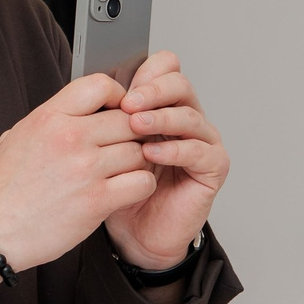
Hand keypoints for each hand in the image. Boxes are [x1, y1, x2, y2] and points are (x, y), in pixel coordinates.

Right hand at [0, 74, 156, 287]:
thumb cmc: (3, 188)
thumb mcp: (17, 136)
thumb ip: (50, 119)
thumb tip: (77, 109)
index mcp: (49, 117)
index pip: (100, 85)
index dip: (117, 97)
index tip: (116, 112)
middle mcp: (69, 137)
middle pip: (128, 120)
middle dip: (131, 133)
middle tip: (122, 148)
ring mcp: (84, 169)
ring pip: (139, 151)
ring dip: (136, 162)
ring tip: (121, 172)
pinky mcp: (97, 200)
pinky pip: (142, 182)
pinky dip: (140, 186)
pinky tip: (124, 191)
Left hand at [109, 53, 228, 272]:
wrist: (134, 234)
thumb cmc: (119, 188)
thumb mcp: (105, 146)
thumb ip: (106, 116)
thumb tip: (90, 85)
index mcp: (162, 106)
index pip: (165, 70)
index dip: (146, 73)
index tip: (119, 87)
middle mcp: (186, 119)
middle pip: (180, 85)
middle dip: (153, 90)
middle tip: (129, 103)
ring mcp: (203, 142)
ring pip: (190, 116)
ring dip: (161, 117)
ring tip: (136, 125)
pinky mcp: (213, 168)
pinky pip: (198, 152)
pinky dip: (174, 150)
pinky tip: (151, 153)